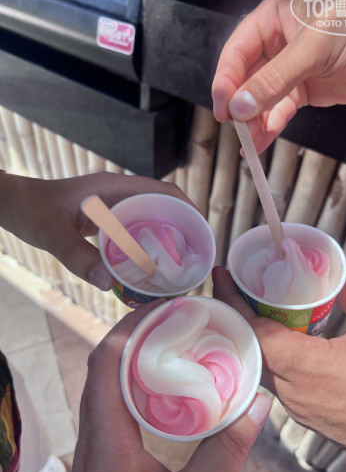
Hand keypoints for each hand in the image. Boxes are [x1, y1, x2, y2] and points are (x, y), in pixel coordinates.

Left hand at [0, 171, 189, 289]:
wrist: (11, 204)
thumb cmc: (31, 209)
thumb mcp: (53, 232)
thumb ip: (78, 256)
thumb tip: (110, 284)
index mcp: (113, 187)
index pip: (162, 190)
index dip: (186, 207)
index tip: (201, 231)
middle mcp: (118, 195)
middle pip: (161, 207)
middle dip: (180, 228)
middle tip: (193, 257)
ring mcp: (112, 207)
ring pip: (148, 221)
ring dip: (163, 240)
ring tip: (176, 266)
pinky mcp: (104, 221)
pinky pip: (132, 233)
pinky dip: (143, 248)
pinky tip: (145, 269)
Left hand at [72, 300, 271, 471]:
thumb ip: (227, 452)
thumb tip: (257, 404)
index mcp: (107, 442)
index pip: (105, 363)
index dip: (129, 327)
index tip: (161, 308)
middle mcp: (93, 437)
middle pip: (103, 366)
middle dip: (135, 334)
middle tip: (173, 317)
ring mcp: (96, 446)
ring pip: (105, 384)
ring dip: (133, 356)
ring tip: (170, 340)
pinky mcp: (104, 455)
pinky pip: (112, 403)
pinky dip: (134, 381)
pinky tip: (163, 385)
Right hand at [212, 0, 345, 153]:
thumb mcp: (316, 49)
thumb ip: (276, 78)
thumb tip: (241, 105)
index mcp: (274, 18)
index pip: (237, 50)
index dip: (226, 80)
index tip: (224, 107)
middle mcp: (277, 43)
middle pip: (245, 77)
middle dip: (239, 104)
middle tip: (235, 127)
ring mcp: (288, 69)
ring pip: (260, 98)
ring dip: (252, 121)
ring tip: (247, 143)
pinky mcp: (301, 91)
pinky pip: (277, 111)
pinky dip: (269, 127)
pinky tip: (260, 142)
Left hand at [213, 266, 345, 470]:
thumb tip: (332, 266)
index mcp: (313, 369)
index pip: (254, 334)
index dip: (233, 303)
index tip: (222, 278)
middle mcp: (298, 394)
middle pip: (250, 349)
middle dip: (235, 315)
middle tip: (231, 287)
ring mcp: (300, 409)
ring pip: (260, 367)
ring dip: (250, 336)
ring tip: (248, 306)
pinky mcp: (306, 416)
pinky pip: (275, 382)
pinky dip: (267, 356)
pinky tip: (273, 337)